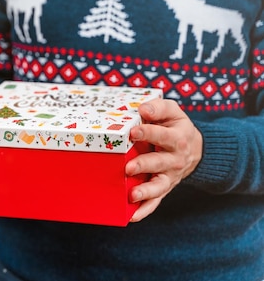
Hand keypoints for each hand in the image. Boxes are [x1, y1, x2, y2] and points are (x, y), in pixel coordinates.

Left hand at [126, 98, 202, 221]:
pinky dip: (145, 210)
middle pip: (160, 163)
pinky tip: (131, 216)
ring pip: (159, 186)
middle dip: (144, 165)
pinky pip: (156, 201)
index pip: (162, 135)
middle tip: (128, 167)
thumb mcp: (172, 112)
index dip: (148, 133)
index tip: (133, 131)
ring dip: (146, 192)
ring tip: (132, 195)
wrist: (195, 149)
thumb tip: (143, 110)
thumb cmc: (175, 126)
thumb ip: (159, 108)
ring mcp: (170, 176)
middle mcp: (175, 159)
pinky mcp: (165, 188)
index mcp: (177, 138)